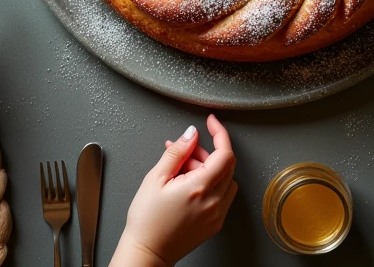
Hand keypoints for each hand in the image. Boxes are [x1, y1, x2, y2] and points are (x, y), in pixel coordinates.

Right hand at [110, 115, 237, 266]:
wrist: (147, 251)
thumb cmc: (147, 220)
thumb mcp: (156, 178)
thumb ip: (177, 152)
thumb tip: (191, 134)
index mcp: (200, 188)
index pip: (225, 153)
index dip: (220, 134)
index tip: (212, 123)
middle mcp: (214, 202)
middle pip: (226, 165)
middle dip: (207, 152)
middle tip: (184, 152)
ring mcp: (217, 215)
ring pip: (226, 180)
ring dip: (210, 169)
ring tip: (183, 172)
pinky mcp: (215, 224)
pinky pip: (223, 196)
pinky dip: (212, 185)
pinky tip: (190, 186)